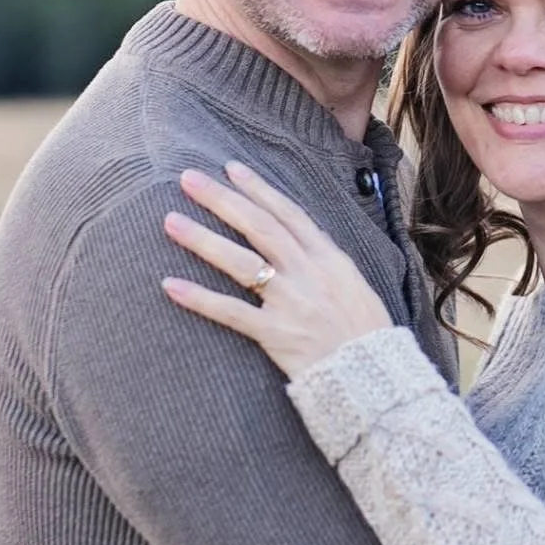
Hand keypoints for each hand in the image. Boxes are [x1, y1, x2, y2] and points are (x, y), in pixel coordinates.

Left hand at [162, 162, 393, 379]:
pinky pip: (231, 312)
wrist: (373, 376)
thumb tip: (303, 239)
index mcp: (329, 259)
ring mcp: (292, 302)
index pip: (288, 214)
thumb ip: (326, 262)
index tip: (231, 168)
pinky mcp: (276, 334)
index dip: (258, 189)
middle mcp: (309, 273)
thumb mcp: (355, 285)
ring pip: (241, 262)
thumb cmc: (365, 334)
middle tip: (187, 178)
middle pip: (259, 227)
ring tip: (170, 221)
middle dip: (222, 199)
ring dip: (203, 239)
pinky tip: (171, 285)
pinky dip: (200, 298)